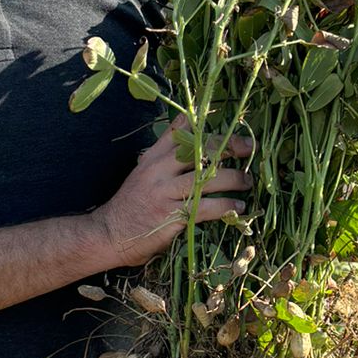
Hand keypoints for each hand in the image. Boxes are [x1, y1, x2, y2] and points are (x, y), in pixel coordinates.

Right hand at [89, 119, 253, 268]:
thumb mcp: (142, 175)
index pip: (179, 130)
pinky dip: (226, 206)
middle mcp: (159, 169)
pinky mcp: (172, 215)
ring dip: (234, 178)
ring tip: (247, 182)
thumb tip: (190, 150)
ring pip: (208, 177)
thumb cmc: (129, 206)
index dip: (204, 123)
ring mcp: (165, 192)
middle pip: (200, 149)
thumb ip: (163, 161)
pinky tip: (238, 207)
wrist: (108, 233)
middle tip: (248, 149)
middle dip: (229, 147)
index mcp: (153, 157)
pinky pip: (206, 207)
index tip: (227, 123)